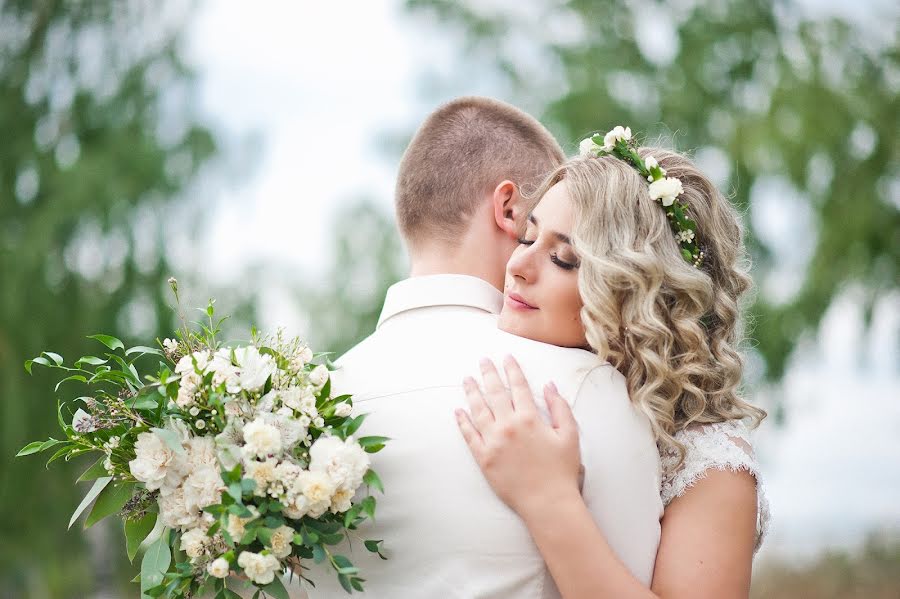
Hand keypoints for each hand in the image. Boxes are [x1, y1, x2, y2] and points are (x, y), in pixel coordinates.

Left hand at [455, 355, 582, 520]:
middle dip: (488, 373)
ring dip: (472, 392)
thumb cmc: (562, 470)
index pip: (518, 386)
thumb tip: (550, 385)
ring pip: (478, 410)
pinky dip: (462, 421)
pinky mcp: (483, 458)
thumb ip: (560, 407)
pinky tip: (459, 411)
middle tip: (482, 360)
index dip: (512, 369)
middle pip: (494, 392)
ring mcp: (493, 442)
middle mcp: (508, 426)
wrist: (547, 502)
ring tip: (467, 379)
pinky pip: (469, 435)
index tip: (507, 357)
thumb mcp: (570, 435)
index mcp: (530, 418)